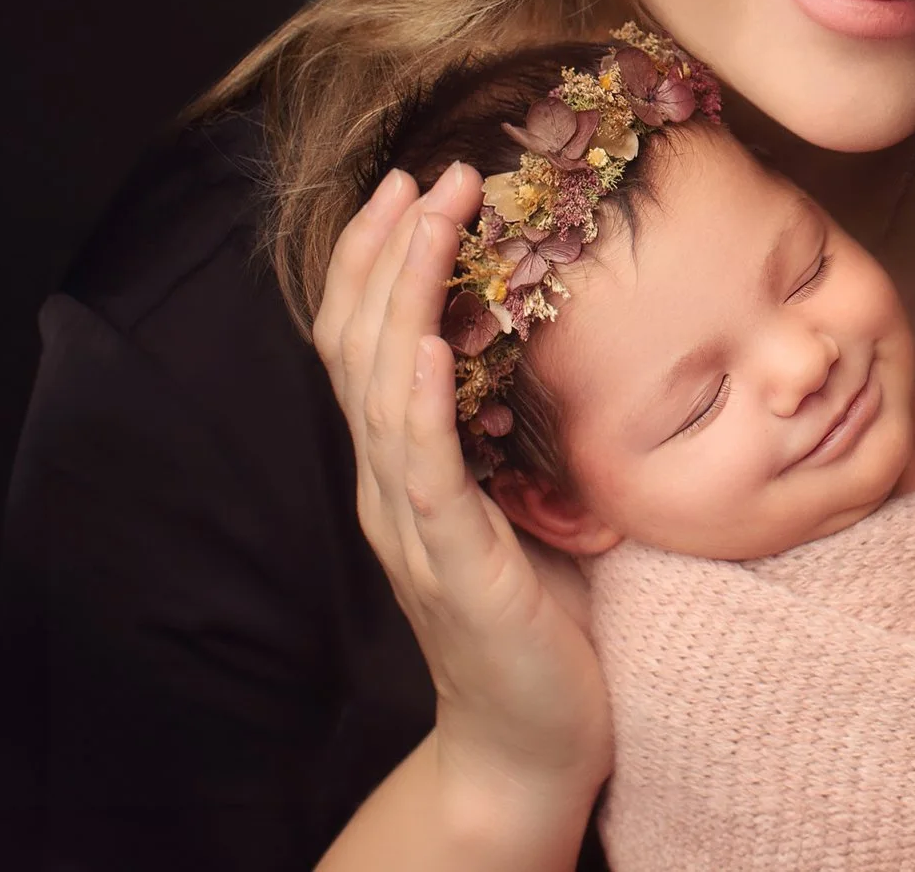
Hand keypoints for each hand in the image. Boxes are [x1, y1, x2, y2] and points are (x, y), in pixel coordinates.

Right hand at [314, 165, 612, 796]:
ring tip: (433, 218)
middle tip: (428, 172)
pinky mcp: (452, 565)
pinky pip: (425, 470)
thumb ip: (513, 438)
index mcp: (403, 470)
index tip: (411, 186)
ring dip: (405, 294)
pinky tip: (432, 345)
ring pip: (383, 387)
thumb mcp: (525, 506)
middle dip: (389, 251)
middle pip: (360, 346)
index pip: (367, 344)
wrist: (533, 742)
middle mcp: (388, 487)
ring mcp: (412, 525)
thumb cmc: (541, 624)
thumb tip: (553, 349)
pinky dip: (422, 401)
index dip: (376, 262)